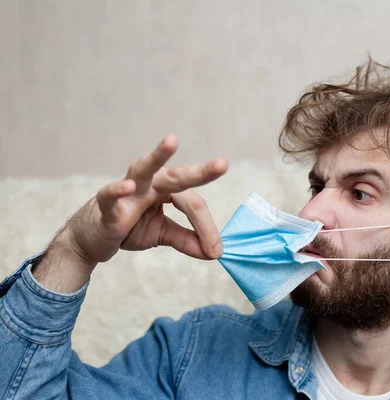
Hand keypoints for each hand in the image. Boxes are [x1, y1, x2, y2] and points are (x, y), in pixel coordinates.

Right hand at [66, 134, 226, 266]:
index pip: (193, 203)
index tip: (215, 251)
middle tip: (223, 164)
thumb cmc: (129, 227)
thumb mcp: (162, 234)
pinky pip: (111, 194)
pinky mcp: (106, 204)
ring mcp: (128, 190)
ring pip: (144, 169)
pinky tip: (128, 186)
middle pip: (178, 177)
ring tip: (172, 141)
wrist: (92, 238)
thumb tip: (214, 253)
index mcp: (167, 189)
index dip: (206, 227)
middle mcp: (151, 183)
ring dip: (158, 155)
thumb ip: (187, 240)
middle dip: (201, 171)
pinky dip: (118, 190)